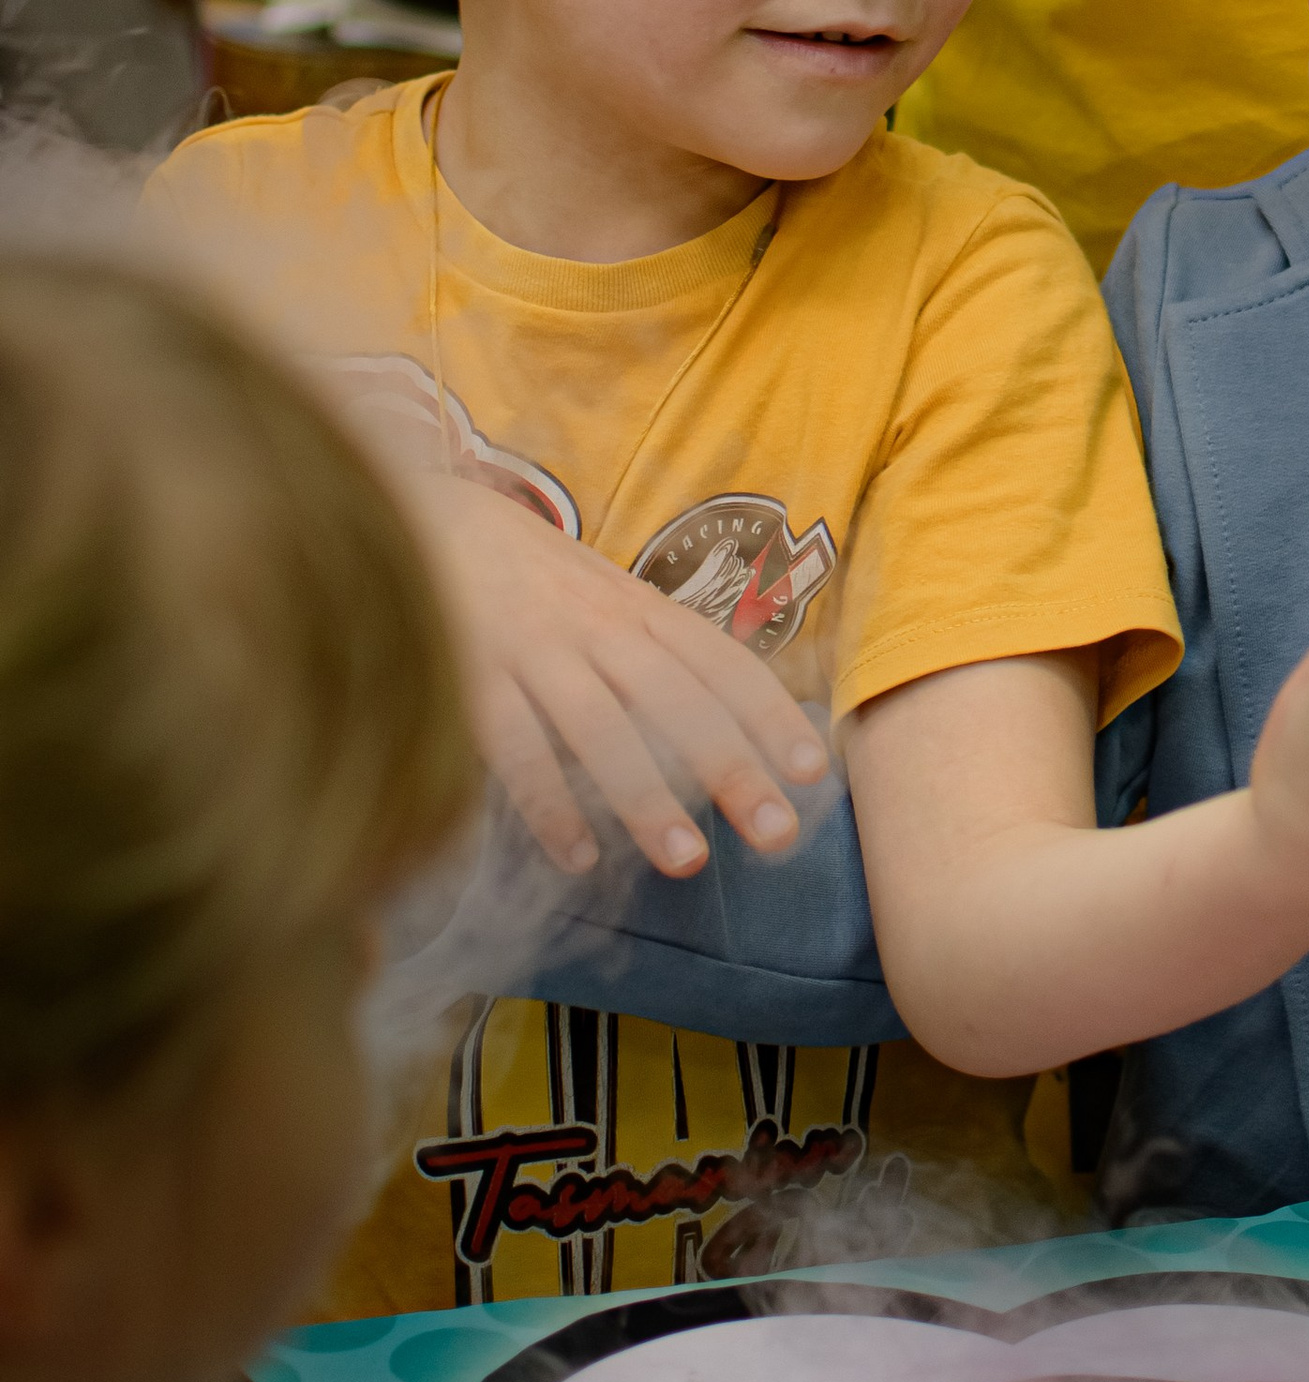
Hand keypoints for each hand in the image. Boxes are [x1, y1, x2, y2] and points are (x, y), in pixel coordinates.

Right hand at [415, 477, 832, 877]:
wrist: (422, 518)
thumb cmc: (529, 577)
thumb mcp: (603, 596)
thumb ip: (655, 651)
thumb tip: (730, 717)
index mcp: (638, 608)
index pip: (720, 662)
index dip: (770, 715)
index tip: (813, 772)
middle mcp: (597, 627)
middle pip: (676, 700)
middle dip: (730, 767)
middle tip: (776, 835)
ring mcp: (534, 651)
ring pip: (602, 728)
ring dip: (647, 797)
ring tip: (688, 863)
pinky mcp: (470, 675)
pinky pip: (515, 747)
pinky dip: (548, 804)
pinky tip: (580, 858)